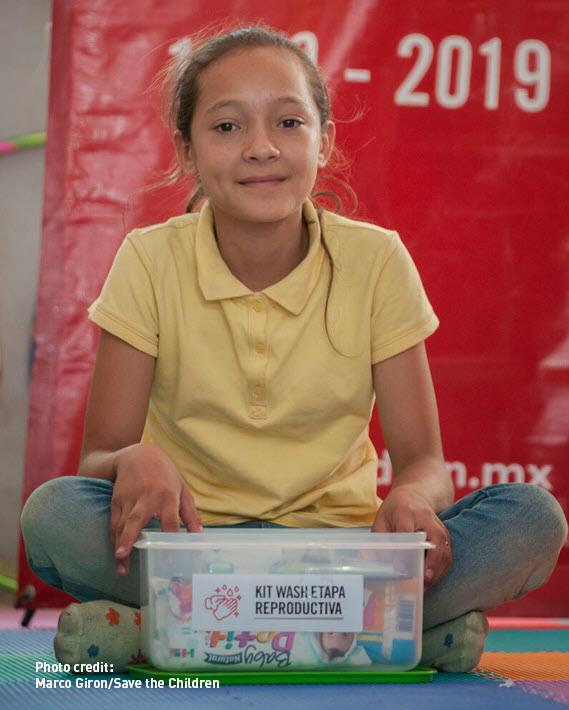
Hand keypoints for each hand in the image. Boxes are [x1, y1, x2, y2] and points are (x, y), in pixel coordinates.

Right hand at [110, 443, 201, 575]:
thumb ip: (190, 513)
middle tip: (123, 556)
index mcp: (167, 495)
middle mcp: (146, 497)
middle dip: (129, 538)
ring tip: (121, 569)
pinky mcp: (116, 501)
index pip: (169, 519)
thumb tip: (198, 536)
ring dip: (119, 546)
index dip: (169, 537)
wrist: (138, 455)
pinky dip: (114, 539)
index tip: (169, 557)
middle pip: (136, 519)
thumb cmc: (164, 473)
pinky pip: (114, 523)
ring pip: (121, 525)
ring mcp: (129, 499)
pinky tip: (117, 555)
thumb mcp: (182, 488)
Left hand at [372, 486, 451, 589]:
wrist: (415, 494)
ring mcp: (439, 527)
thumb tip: (371, 562)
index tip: (401, 570)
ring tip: (425, 586)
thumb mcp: (381, 519)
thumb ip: (378, 539)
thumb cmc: (395, 509)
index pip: (408, 533)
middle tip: (421, 583)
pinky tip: (430, 580)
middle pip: (434, 543)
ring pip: (444, 551)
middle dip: (430, 565)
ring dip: (437, 572)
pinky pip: (447, 555)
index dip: (405, 552)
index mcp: (406, 512)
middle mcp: (426, 519)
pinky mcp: (446, 535)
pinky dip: (441, 570)